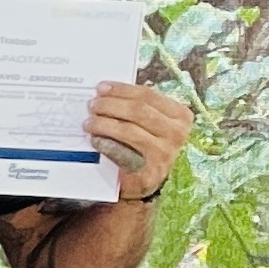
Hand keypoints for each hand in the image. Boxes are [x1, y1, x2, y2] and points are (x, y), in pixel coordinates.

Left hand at [85, 80, 193, 199]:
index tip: (101, 88)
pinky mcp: (149, 170)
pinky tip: (94, 139)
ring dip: (103, 124)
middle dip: (110, 105)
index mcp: (180, 115)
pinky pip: (122, 152)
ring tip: (88, 122)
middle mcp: (177, 133)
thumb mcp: (150, 123)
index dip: (121, 90)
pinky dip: (105, 144)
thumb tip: (106, 90)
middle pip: (137, 110)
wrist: (146, 180)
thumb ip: (137, 107)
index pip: (148, 95)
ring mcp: (165, 152)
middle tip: (92, 105)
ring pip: (128, 130)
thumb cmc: (145, 145)